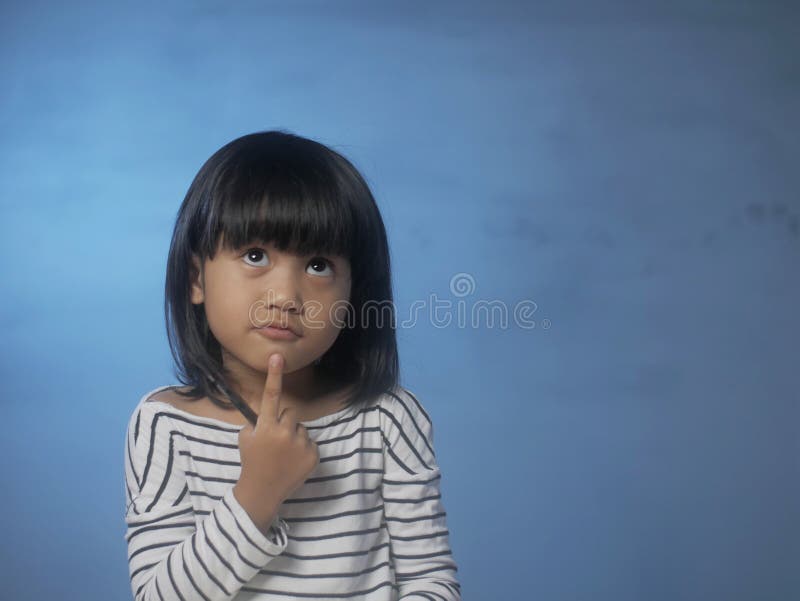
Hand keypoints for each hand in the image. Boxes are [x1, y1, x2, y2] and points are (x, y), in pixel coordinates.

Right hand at [233, 353, 319, 533]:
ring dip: (294, 437)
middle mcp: (284, 432)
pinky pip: (310, 443)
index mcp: (266, 426)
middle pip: (290, 414)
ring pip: (301, 429)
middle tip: (275, 442)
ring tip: (284, 455)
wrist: (262, 492)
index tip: (278, 357)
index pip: (270, 396)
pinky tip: (293, 462)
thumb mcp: (245, 439)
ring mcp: (300, 444)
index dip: (274, 375)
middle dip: (284, 423)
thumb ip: (257, 423)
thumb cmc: (251, 462)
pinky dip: (303, 450)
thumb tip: (269, 415)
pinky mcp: (313, 455)